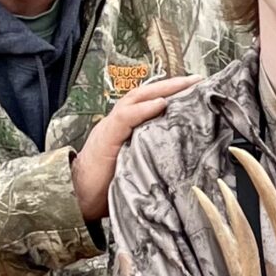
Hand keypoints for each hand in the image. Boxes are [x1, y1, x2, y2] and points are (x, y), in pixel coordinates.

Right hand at [72, 74, 200, 222]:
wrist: (78, 196)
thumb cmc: (109, 186)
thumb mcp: (138, 166)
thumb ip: (155, 155)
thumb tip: (186, 157)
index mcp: (128, 128)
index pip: (150, 103)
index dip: (171, 94)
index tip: (196, 90)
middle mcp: (120, 122)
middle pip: (145, 95)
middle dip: (172, 85)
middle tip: (197, 79)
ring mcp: (111, 127)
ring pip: (136, 99)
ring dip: (162, 89)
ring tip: (184, 84)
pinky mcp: (106, 137)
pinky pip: (125, 117)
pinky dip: (143, 109)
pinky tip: (161, 103)